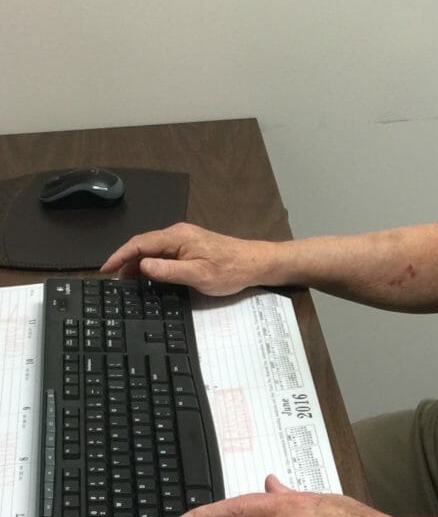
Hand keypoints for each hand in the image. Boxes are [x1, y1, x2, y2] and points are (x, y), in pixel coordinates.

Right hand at [100, 222, 268, 295]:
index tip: (105, 269)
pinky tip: (147, 277)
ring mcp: (184, 240)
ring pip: (152, 250)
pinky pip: (163, 253)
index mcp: (177, 237)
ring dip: (138, 264)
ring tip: (127, 283)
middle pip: (143, 245)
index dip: (120, 256)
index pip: (140, 243)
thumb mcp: (198, 275)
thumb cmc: (229, 270)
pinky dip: (151, 264)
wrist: (254, 263)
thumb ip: (168, 270)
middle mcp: (178, 234)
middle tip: (114, 282)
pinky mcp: (189, 247)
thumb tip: (141, 266)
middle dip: (126, 261)